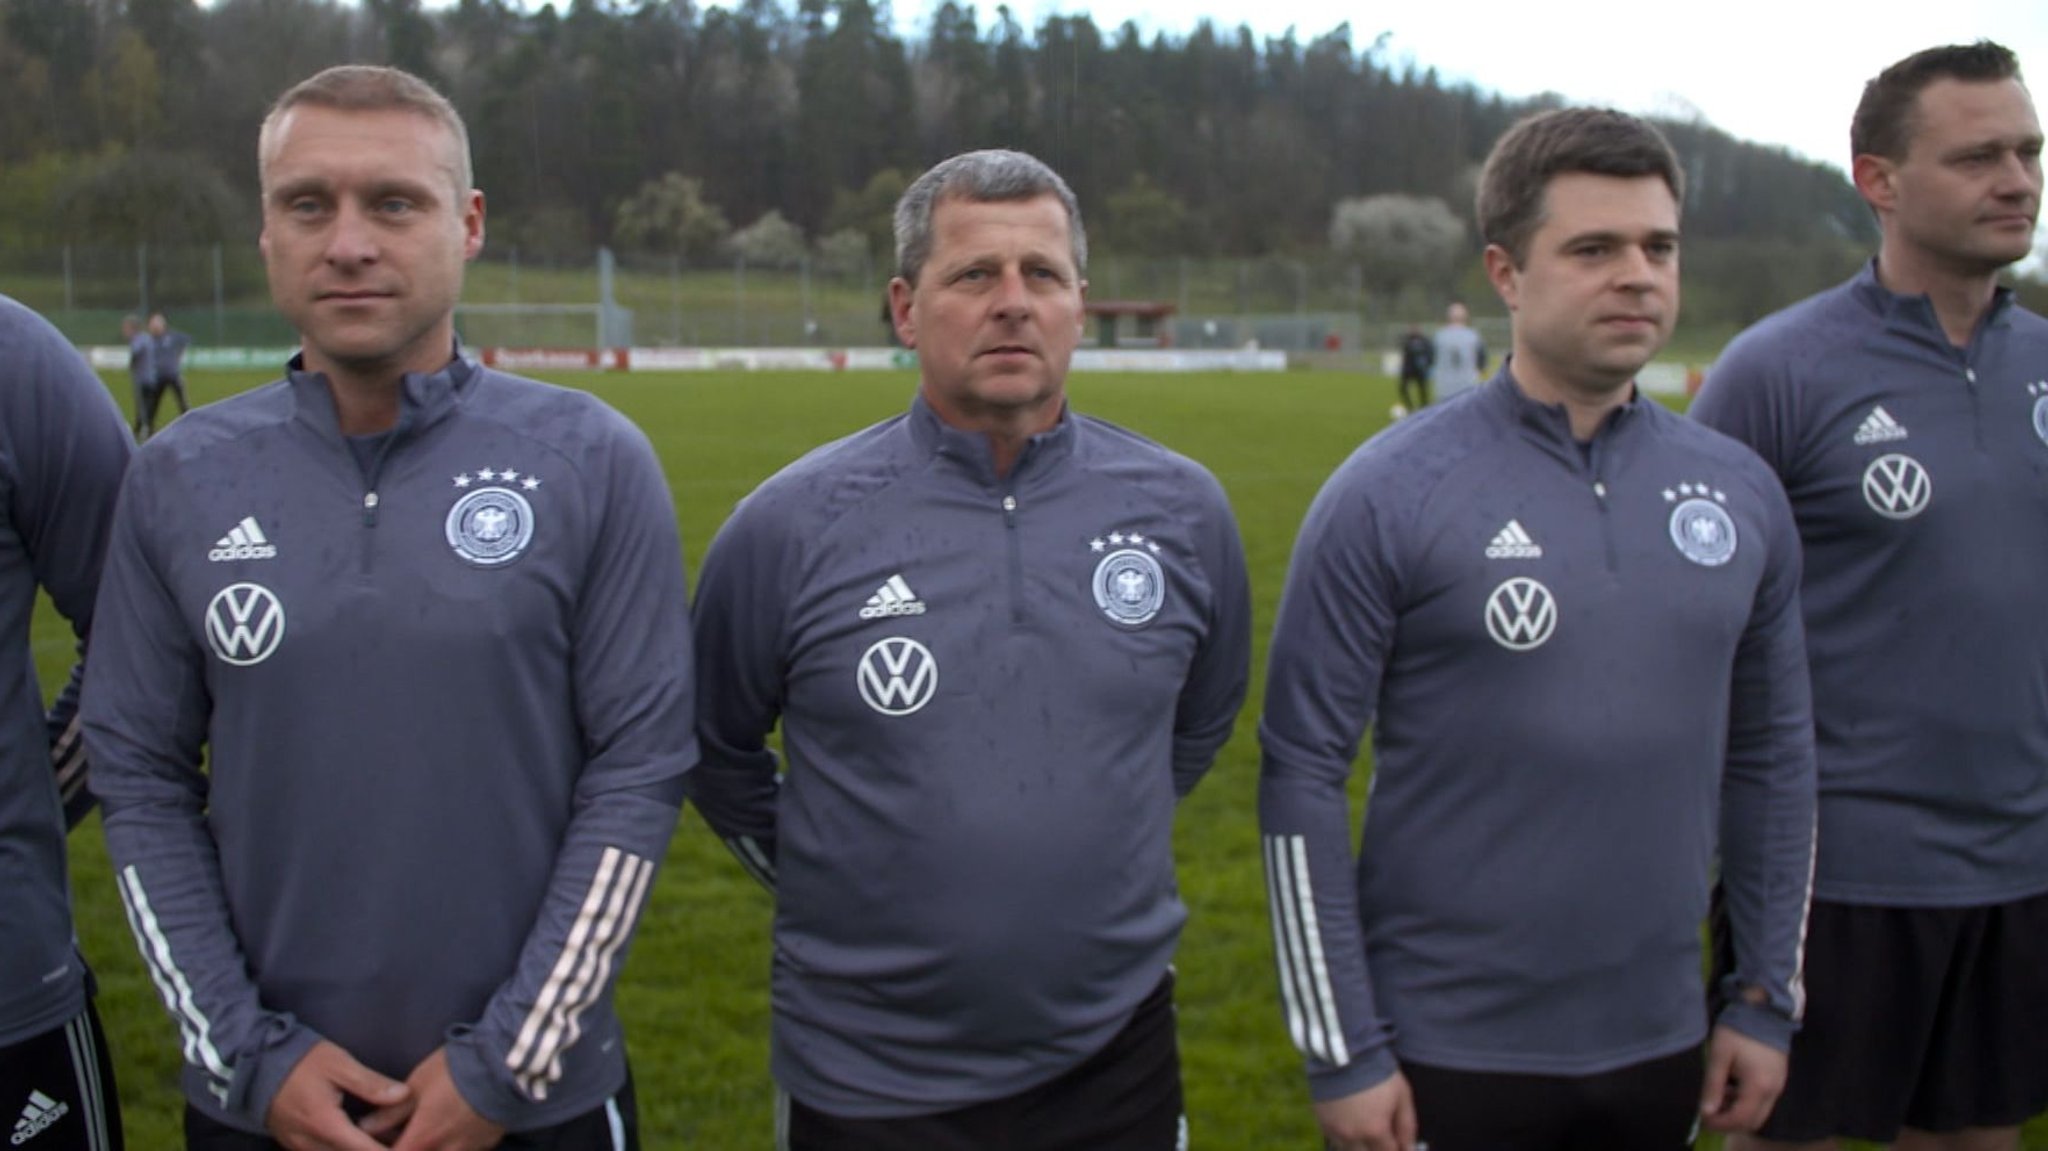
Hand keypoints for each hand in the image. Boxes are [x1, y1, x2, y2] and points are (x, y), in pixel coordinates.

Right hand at [266, 1040, 409, 1150]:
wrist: (256, 1065)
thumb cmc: (301, 1061)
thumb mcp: (339, 1064)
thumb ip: (371, 1083)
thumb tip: (404, 1095)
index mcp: (325, 1124)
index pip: (365, 1150)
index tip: (411, 1146)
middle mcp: (311, 1143)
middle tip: (404, 1140)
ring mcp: (300, 1147)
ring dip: (360, 1150)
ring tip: (388, 1138)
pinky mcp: (295, 1145)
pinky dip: (344, 1150)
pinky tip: (363, 1138)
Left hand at [378, 1048, 505, 1150]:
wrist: (508, 1063)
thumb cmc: (457, 1070)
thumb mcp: (418, 1084)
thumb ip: (391, 1111)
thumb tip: (365, 1126)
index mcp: (423, 1138)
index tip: (377, 1142)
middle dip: (407, 1148)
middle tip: (401, 1133)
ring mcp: (469, 1150)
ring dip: (429, 1148)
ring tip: (426, 1132)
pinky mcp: (486, 1143)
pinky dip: (450, 1146)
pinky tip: (451, 1127)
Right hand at [1313, 1071, 1419, 1150]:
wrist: (1345, 1050)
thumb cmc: (1378, 1071)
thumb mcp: (1402, 1095)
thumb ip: (1407, 1126)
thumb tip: (1409, 1148)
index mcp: (1375, 1131)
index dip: (1398, 1149)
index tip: (1399, 1143)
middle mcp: (1352, 1135)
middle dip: (1378, 1148)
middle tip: (1382, 1135)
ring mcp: (1334, 1129)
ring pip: (1349, 1150)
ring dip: (1360, 1145)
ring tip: (1366, 1128)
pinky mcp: (1321, 1119)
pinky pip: (1334, 1138)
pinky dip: (1344, 1137)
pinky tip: (1351, 1122)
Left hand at [1699, 1024, 1787, 1133]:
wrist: (1764, 1011)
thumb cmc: (1738, 1030)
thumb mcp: (1719, 1056)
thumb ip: (1712, 1085)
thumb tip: (1705, 1112)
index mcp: (1758, 1086)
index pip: (1740, 1119)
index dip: (1720, 1124)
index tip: (1703, 1119)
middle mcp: (1774, 1091)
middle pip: (1752, 1122)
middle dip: (1729, 1123)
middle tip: (1708, 1112)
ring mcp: (1779, 1086)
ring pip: (1759, 1114)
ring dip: (1737, 1113)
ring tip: (1717, 1096)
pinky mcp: (1778, 1080)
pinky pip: (1763, 1102)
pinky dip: (1746, 1103)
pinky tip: (1730, 1088)